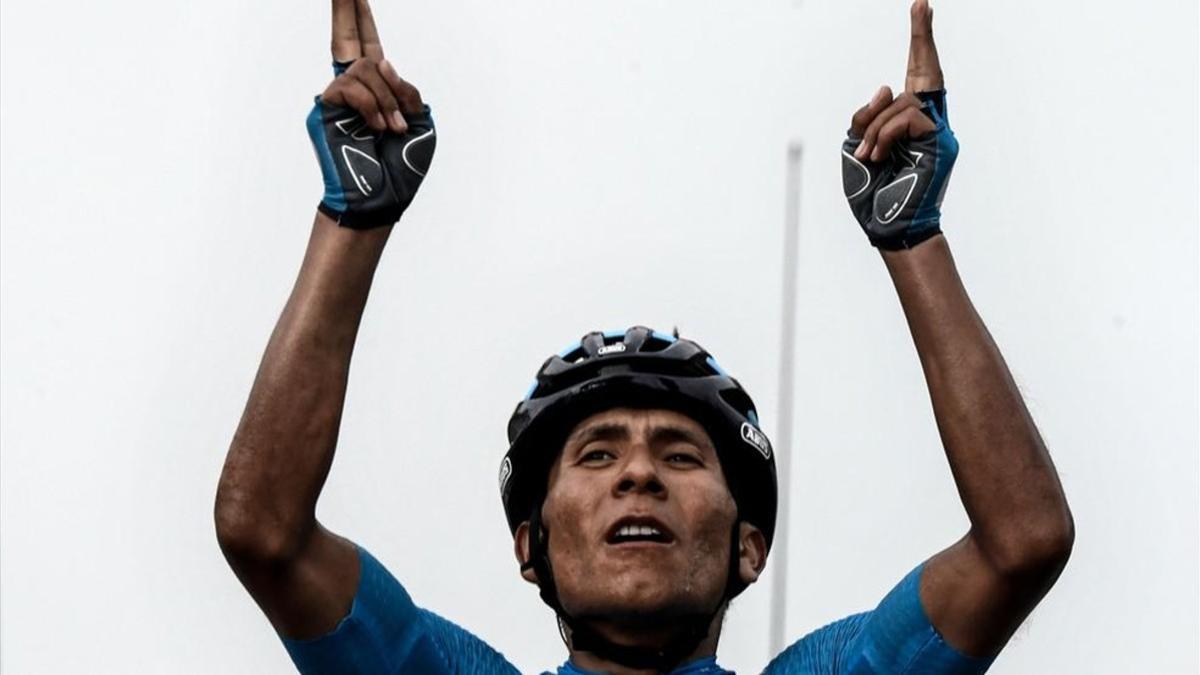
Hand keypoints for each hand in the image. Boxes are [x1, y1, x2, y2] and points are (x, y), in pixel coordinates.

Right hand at [306, 0, 436, 228]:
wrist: (382, 198)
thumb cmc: (402, 167)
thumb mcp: (420, 122)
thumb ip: (406, 89)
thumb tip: (379, 61)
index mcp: (378, 89)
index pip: (366, 45)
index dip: (359, 17)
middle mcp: (354, 88)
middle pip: (347, 39)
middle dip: (346, 8)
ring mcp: (337, 98)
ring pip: (365, 69)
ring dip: (387, 98)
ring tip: (392, 128)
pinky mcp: (325, 109)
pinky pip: (352, 88)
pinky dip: (372, 106)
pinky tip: (378, 128)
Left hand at [840, 0, 956, 250]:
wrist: (886, 226)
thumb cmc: (870, 192)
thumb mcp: (855, 145)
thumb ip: (867, 115)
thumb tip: (889, 85)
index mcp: (906, 123)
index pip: (915, 76)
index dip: (919, 43)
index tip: (921, 9)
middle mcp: (927, 123)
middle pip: (923, 73)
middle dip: (921, 37)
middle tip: (921, 2)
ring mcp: (937, 132)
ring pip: (902, 101)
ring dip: (876, 128)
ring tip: (870, 156)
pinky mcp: (940, 142)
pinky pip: (907, 117)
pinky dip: (886, 134)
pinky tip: (879, 155)